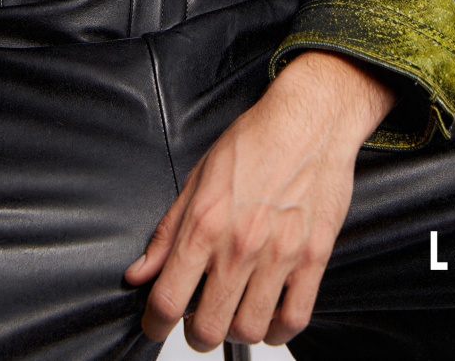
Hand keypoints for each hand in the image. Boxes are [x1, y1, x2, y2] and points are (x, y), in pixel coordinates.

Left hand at [125, 49, 395, 349]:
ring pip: (250, 330)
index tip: (155, 324)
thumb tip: (140, 272)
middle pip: (208, 328)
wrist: (310, 121)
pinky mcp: (313, 259)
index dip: (154, 324)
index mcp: (205, 223)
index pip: (167, 299)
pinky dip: (279, 330)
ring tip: (234, 312)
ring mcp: (279, 255)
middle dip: (196, 333)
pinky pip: (294, 319)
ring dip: (236, 331)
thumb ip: (168, 231)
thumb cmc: (256, 140)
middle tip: (198, 319)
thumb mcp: (199, 177)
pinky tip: (269, 315)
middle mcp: (240, 245)